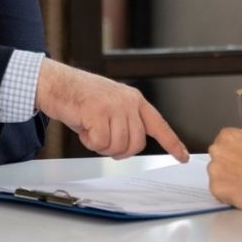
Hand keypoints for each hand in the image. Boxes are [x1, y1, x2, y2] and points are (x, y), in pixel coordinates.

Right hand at [35, 58, 188, 162]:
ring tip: (91, 129)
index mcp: (134, 100)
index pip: (159, 125)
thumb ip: (125, 122)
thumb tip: (130, 146)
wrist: (57, 83)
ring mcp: (114, 106)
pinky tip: (84, 127)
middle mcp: (128, 102)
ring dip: (102, 146)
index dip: (172, 143)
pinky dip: (90, 142)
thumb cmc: (81, 97)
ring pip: (118, 146)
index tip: (183, 157)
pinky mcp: (98, 112)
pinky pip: (101, 143)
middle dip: (119, 150)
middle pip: (136, 144)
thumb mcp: (111, 106)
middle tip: (103, 141)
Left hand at [207, 128, 241, 209]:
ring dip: (227, 178)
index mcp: (228, 136)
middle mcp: (216, 150)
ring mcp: (213, 171)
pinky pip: (219, 191)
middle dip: (229, 163)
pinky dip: (228, 193)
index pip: (226, 140)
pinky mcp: (215, 189)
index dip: (237, 149)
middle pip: (219, 157)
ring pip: (217, 174)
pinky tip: (241, 194)